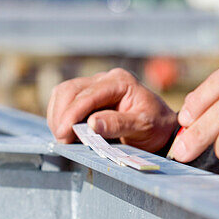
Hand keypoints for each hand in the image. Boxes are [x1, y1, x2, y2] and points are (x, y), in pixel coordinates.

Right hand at [45, 68, 179, 152]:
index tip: (63, 134)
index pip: (88, 95)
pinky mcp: (89, 96)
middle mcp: (106, 79)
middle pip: (70, 90)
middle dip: (62, 115)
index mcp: (120, 81)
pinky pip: (66, 100)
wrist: (161, 128)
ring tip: (64, 138)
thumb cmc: (156, 126)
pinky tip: (66, 132)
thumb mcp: (143, 126)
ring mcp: (96, 86)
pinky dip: (61, 116)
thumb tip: (93, 124)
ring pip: (64, 93)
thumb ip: (119, 124)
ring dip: (58, 115)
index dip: (72, 114)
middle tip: (62, 140)